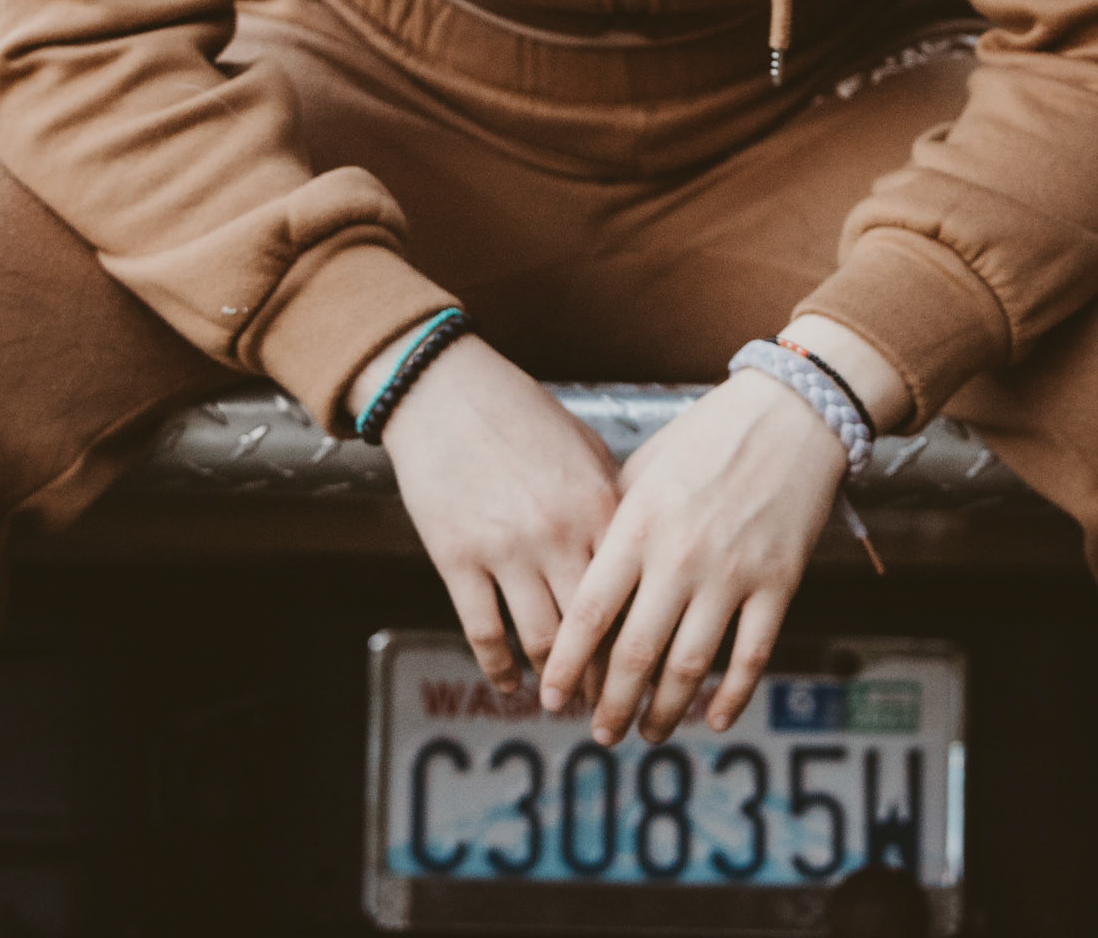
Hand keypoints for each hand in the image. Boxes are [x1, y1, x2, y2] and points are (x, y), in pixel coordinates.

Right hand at [360, 333, 620, 692]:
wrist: (445, 390)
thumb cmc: (521, 413)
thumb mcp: (584, 449)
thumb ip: (613, 503)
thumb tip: (640, 558)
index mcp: (599, 504)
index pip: (635, 593)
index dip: (644, 639)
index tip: (653, 670)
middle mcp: (558, 533)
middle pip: (593, 631)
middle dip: (604, 679)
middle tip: (611, 707)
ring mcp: (505, 549)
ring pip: (540, 641)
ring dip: (555, 683)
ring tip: (563, 704)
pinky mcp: (457, 558)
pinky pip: (483, 632)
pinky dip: (500, 669)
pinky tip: (510, 686)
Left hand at [539, 368, 846, 746]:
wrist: (788, 414)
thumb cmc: (704, 438)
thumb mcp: (642, 468)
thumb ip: (611, 524)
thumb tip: (578, 582)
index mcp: (638, 525)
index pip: (590, 612)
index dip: (567, 664)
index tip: (552, 698)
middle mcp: (680, 556)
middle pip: (635, 653)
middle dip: (611, 705)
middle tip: (599, 734)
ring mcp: (732, 573)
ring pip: (691, 666)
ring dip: (665, 710)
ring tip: (647, 733)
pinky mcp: (779, 583)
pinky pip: (752, 656)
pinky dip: (732, 696)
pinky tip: (713, 718)